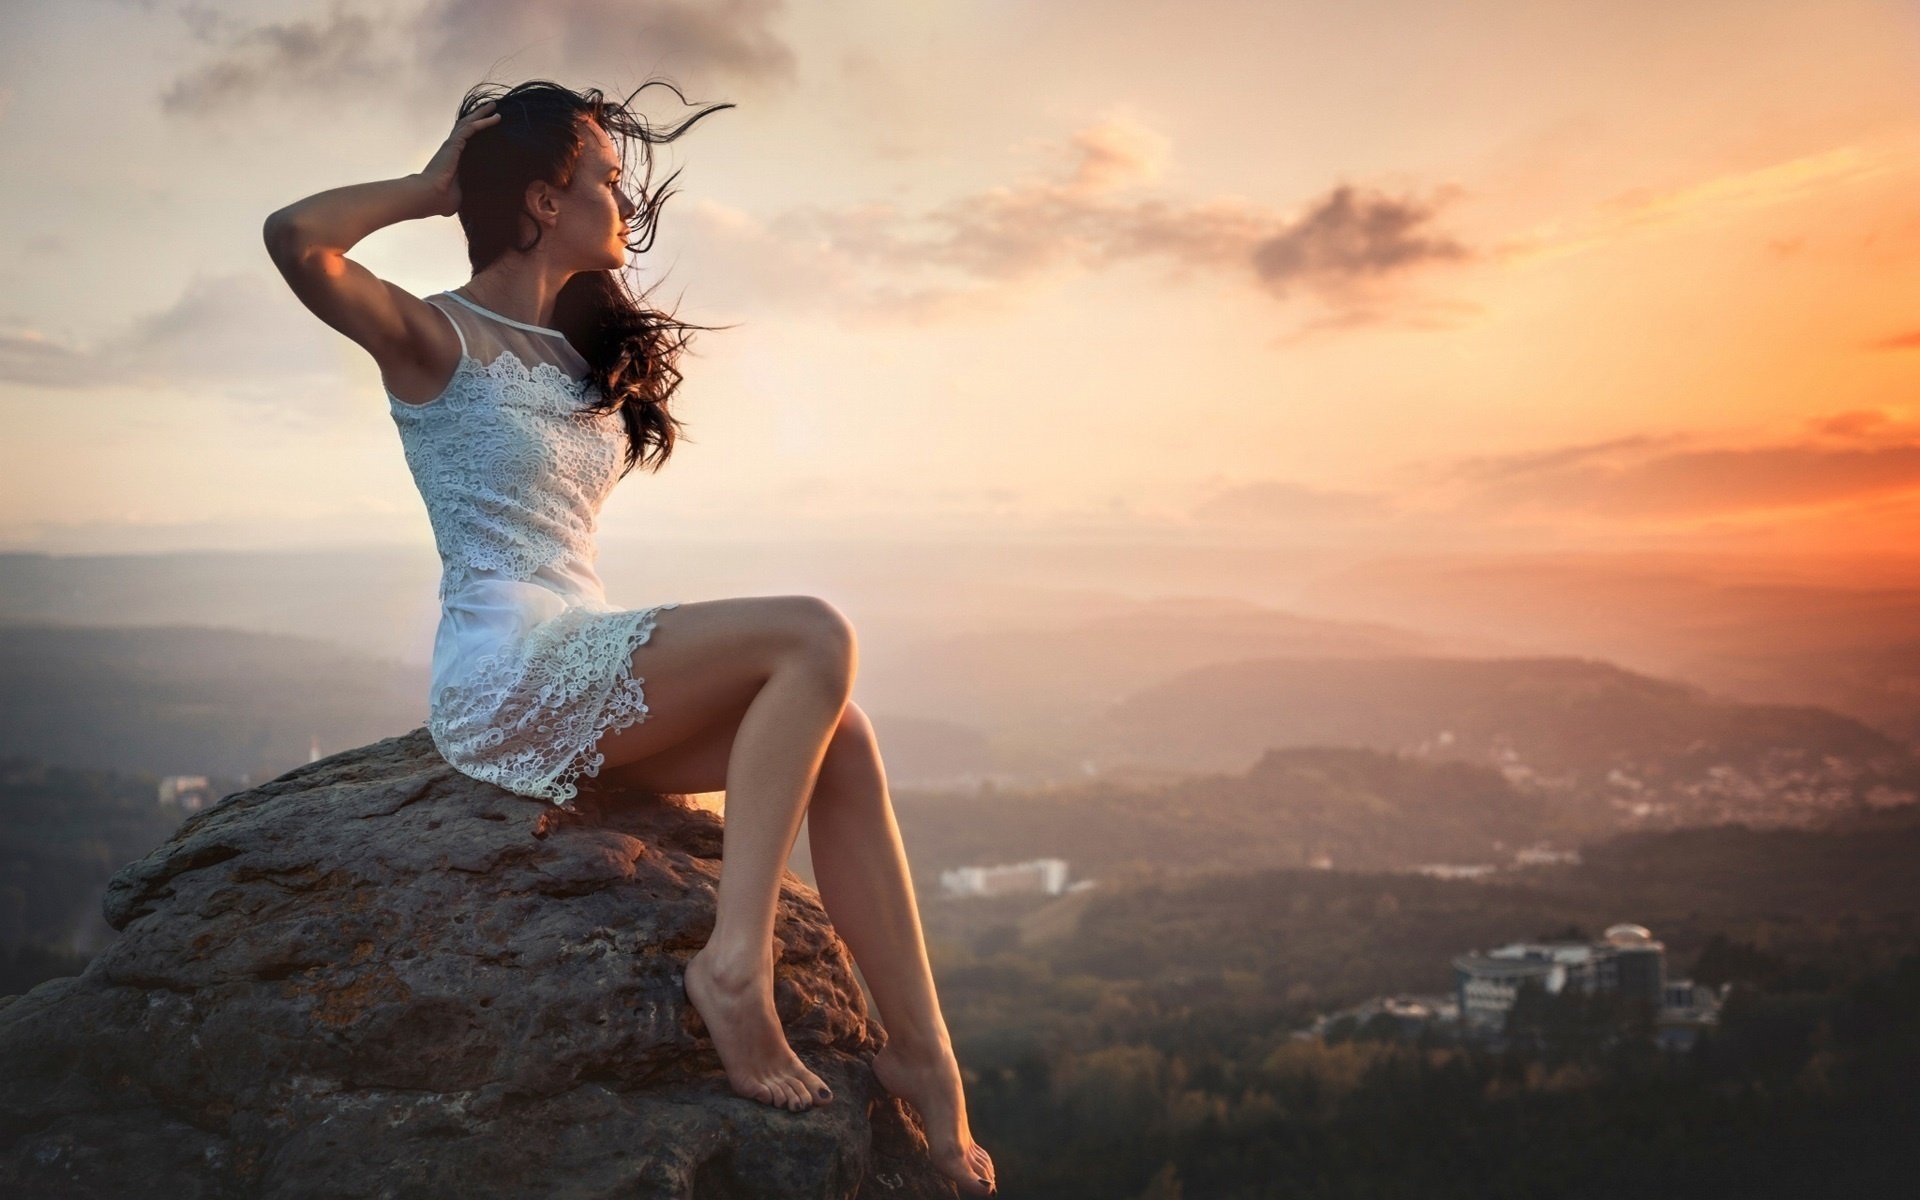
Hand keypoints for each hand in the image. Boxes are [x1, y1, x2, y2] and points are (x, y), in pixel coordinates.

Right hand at [416, 100, 501, 216]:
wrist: (430, 196)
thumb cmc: (441, 200)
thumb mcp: (461, 194)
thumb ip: (468, 192)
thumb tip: (480, 201)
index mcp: (453, 158)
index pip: (465, 141)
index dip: (475, 131)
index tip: (486, 126)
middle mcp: (452, 148)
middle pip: (467, 126)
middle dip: (479, 116)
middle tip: (492, 109)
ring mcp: (453, 144)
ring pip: (469, 122)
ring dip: (482, 114)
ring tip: (494, 107)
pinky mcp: (455, 144)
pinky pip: (471, 128)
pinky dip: (483, 122)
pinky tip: (496, 118)